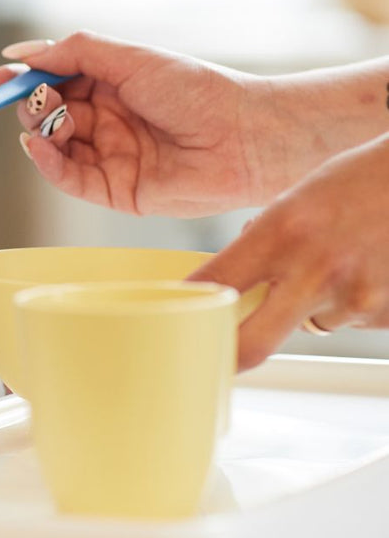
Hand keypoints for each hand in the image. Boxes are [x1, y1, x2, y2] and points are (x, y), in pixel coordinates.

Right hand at [0, 32, 268, 216]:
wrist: (245, 138)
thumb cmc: (197, 90)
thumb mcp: (129, 58)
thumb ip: (72, 52)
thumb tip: (17, 53)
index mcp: (109, 86)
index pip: (54, 82)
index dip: (26, 79)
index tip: (0, 75)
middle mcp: (106, 121)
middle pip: (48, 115)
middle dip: (33, 105)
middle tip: (37, 98)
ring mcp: (109, 157)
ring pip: (53, 147)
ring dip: (41, 131)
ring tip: (50, 119)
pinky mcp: (114, 191)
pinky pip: (69, 179)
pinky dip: (47, 163)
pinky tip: (39, 146)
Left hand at [189, 134, 388, 369]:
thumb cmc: (361, 180)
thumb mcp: (295, 198)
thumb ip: (262, 240)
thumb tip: (233, 276)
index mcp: (283, 232)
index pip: (215, 284)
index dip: (188, 307)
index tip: (171, 319)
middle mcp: (316, 272)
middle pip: (251, 344)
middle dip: (229, 356)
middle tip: (214, 357)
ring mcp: (355, 300)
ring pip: (306, 326)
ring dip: (304, 307)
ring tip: (330, 262)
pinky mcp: (386, 315)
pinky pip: (347, 321)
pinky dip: (346, 304)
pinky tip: (363, 267)